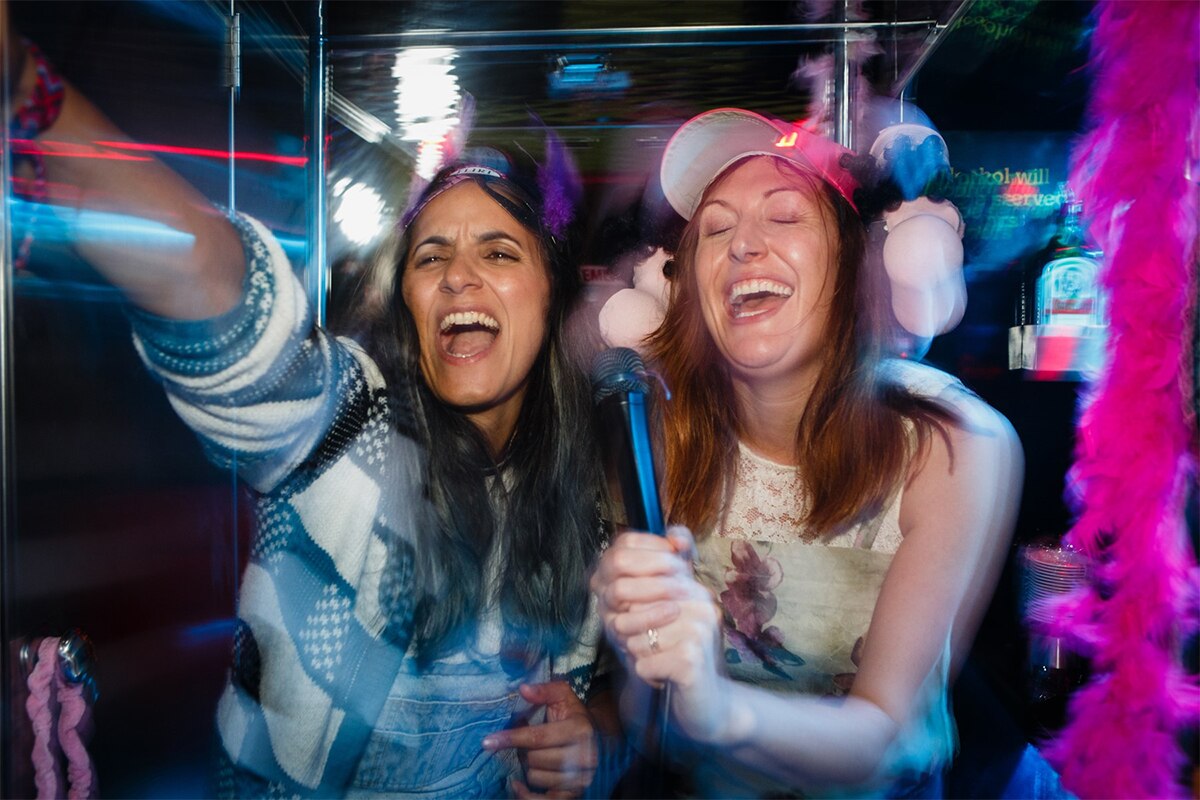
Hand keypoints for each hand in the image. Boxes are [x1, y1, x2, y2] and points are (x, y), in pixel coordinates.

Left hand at [482, 681, 597, 798]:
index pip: (537, 737)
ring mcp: (580, 779)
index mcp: (579, 730)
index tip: (488, 742)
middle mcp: (583, 757)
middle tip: (526, 743)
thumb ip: (545, 691)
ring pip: (536, 778)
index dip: (511, 738)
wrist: (600, 741)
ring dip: (529, 767)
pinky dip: (526, 795)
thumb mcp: (564, 697)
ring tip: (535, 756)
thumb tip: (523, 690)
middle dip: (524, 751)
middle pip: (534, 759)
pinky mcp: (574, 794)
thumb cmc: (575, 717)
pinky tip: (518, 785)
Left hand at [591, 527, 732, 744]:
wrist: (709, 704)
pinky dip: (646, 674)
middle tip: (649, 647)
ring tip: (660, 661)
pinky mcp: (691, 659)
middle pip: (631, 610)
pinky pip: (643, 663)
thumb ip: (644, 587)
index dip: (626, 608)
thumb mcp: (661, 617)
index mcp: (691, 586)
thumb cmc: (677, 657)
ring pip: (634, 638)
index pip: (638, 580)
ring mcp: (698, 629)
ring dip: (639, 655)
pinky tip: (665, 677)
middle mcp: (699, 601)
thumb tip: (625, 556)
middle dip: (630, 633)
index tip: (637, 624)